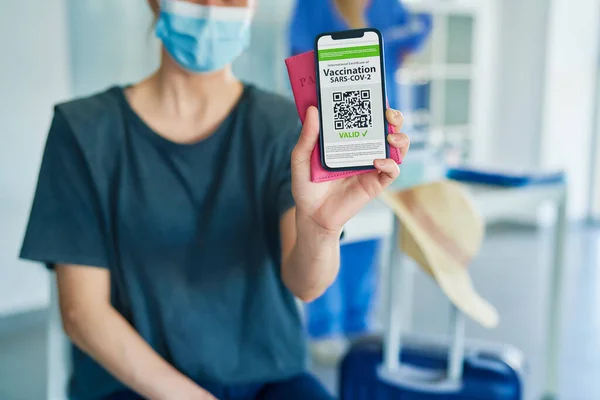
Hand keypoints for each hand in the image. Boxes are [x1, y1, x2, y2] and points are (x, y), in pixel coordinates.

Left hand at [291, 107, 408, 235]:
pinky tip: (378, 161)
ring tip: (390, 137)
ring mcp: (371, 166)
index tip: (374, 95)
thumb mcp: (301, 158)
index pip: (367, 117)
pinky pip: (392, 171)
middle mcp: (363, 149)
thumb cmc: (306, 184)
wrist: (311, 214)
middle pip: (388, 128)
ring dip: (400, 138)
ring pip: (397, 148)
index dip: (375, 105)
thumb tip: (313, 110)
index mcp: (348, 138)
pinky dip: (390, 164)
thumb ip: (307, 136)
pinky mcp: (375, 183)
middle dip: (394, 118)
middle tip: (389, 114)